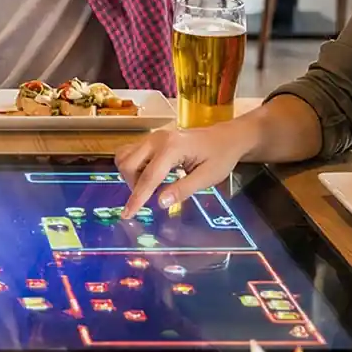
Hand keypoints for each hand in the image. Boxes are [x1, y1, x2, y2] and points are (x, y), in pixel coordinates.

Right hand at [114, 120, 256, 217]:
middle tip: (148, 198)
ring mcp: (152, 137)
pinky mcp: (151, 138)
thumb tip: (160, 203)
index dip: (137, 199)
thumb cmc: (220, 157)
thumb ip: (183, 189)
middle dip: (133, 186)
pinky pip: (130, 152)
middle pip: (129, 164)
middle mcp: (157, 139)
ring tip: (147, 186)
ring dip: (130, 176)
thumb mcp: (207, 177)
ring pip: (125, 157)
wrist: (226, 137)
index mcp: (172, 148)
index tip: (127, 215)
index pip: (148, 177)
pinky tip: (146, 175)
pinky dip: (132, 166)